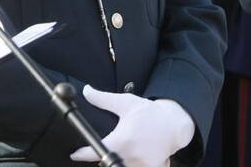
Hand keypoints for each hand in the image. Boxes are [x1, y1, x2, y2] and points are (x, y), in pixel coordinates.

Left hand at [71, 86, 193, 166]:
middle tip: (114, 144)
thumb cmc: (150, 113)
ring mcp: (140, 165)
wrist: (175, 123)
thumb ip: (103, 99)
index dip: (81, 154)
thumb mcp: (126, 103)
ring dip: (121, 159)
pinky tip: (141, 155)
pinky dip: (137, 164)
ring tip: (130, 147)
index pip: (93, 152)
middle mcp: (129, 156)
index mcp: (120, 141)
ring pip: (121, 165)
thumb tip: (86, 91)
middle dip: (105, 154)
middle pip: (107, 160)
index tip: (75, 153)